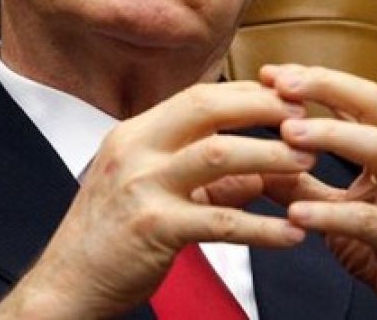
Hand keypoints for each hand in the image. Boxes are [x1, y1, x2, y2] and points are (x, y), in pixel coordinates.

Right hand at [0, 80, 314, 318]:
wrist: (68, 282)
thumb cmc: (111, 234)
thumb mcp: (150, 189)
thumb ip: (204, 177)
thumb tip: (258, 171)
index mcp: (135, 134)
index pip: (197, 96)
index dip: (246, 93)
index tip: (285, 98)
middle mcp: (135, 150)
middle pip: (207, 108)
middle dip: (262, 107)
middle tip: (305, 117)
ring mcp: (142, 186)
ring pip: (218, 155)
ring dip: (270, 155)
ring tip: (308, 163)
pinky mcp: (153, 229)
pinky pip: (220, 222)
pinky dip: (262, 227)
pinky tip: (292, 234)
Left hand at [261, 65, 376, 319]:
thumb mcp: (341, 204)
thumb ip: (302, 180)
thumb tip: (254, 160)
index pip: (357, 95)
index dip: (316, 78)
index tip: (272, 73)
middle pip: (372, 104)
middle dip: (325, 87)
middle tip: (280, 85)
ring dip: (330, 134)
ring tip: (287, 134)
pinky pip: (366, 218)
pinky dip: (329, 214)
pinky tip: (296, 213)